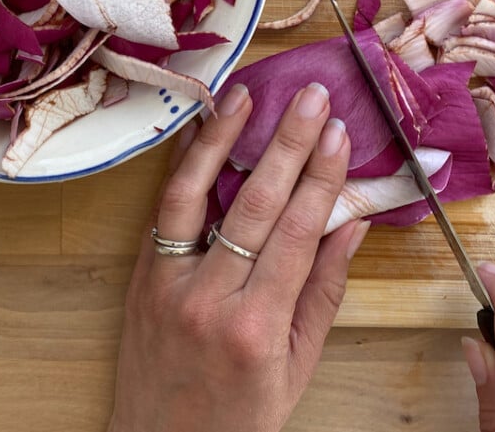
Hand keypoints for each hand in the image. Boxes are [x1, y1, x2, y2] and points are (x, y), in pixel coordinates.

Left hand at [108, 82, 369, 431]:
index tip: (340, 135)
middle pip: (255, 204)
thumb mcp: (297, 368)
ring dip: (224, 138)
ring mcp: (166, 284)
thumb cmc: (238, 418)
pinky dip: (184, 167)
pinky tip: (203, 132)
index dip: (322, 179)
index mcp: (254, 328)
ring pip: (197, 195)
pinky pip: (165, 211)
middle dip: (288, 144)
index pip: (297, 234)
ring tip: (249, 94)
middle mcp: (207, 299)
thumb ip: (323, 293)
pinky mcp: (142, 277)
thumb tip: (352, 226)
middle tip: (312, 97)